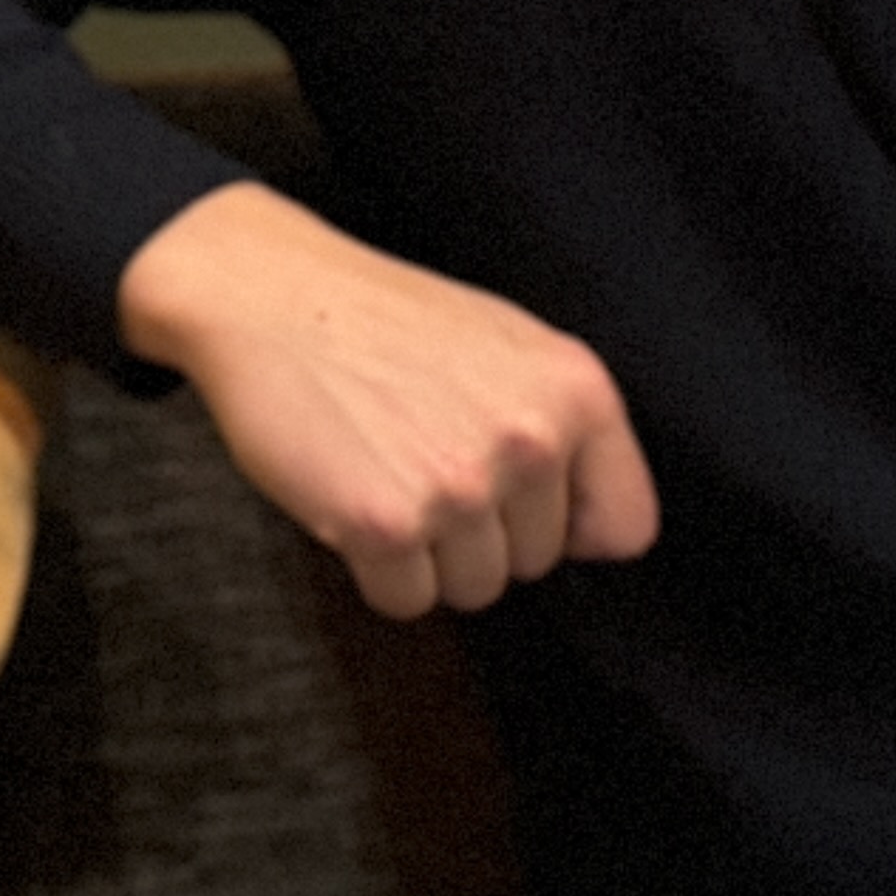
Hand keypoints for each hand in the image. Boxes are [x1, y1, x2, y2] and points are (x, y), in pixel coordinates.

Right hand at [115, 180, 659, 618]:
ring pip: (472, 589)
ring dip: (427, 555)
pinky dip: (374, 571)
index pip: (625, 527)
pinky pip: (406, 601)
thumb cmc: (385, 323)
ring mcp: (458, 487)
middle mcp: (529, 441)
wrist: (270, 295)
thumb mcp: (510, 346)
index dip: (568, 526)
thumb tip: (598, 535)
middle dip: (481, 534)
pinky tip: (352, 500)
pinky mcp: (385, 525)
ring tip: (388, 476)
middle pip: (534, 564)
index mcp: (576, 392)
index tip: (519, 502)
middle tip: (423, 463)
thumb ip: (565, 428)